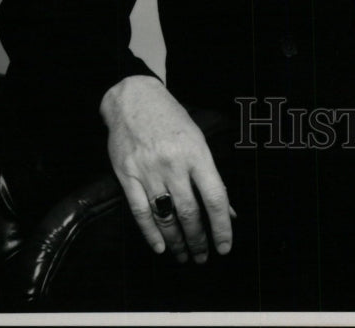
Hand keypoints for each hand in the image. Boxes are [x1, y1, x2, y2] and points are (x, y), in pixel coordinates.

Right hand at [100, 75, 234, 263]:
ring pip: (166, 216)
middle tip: (203, 256)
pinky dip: (150, 233)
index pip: (214, 197)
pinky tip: (160, 247)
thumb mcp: (197, 140)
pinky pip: (140, 211)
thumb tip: (228, 211)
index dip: (222, 226)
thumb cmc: (170, 119)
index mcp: (196, 153)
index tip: (225, 246)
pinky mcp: (127, 174)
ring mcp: (148, 169)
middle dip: (199, 240)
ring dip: (177, 241)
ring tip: (185, 255)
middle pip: (190, 212)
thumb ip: (210, 176)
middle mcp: (173, 163)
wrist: (133, 98)